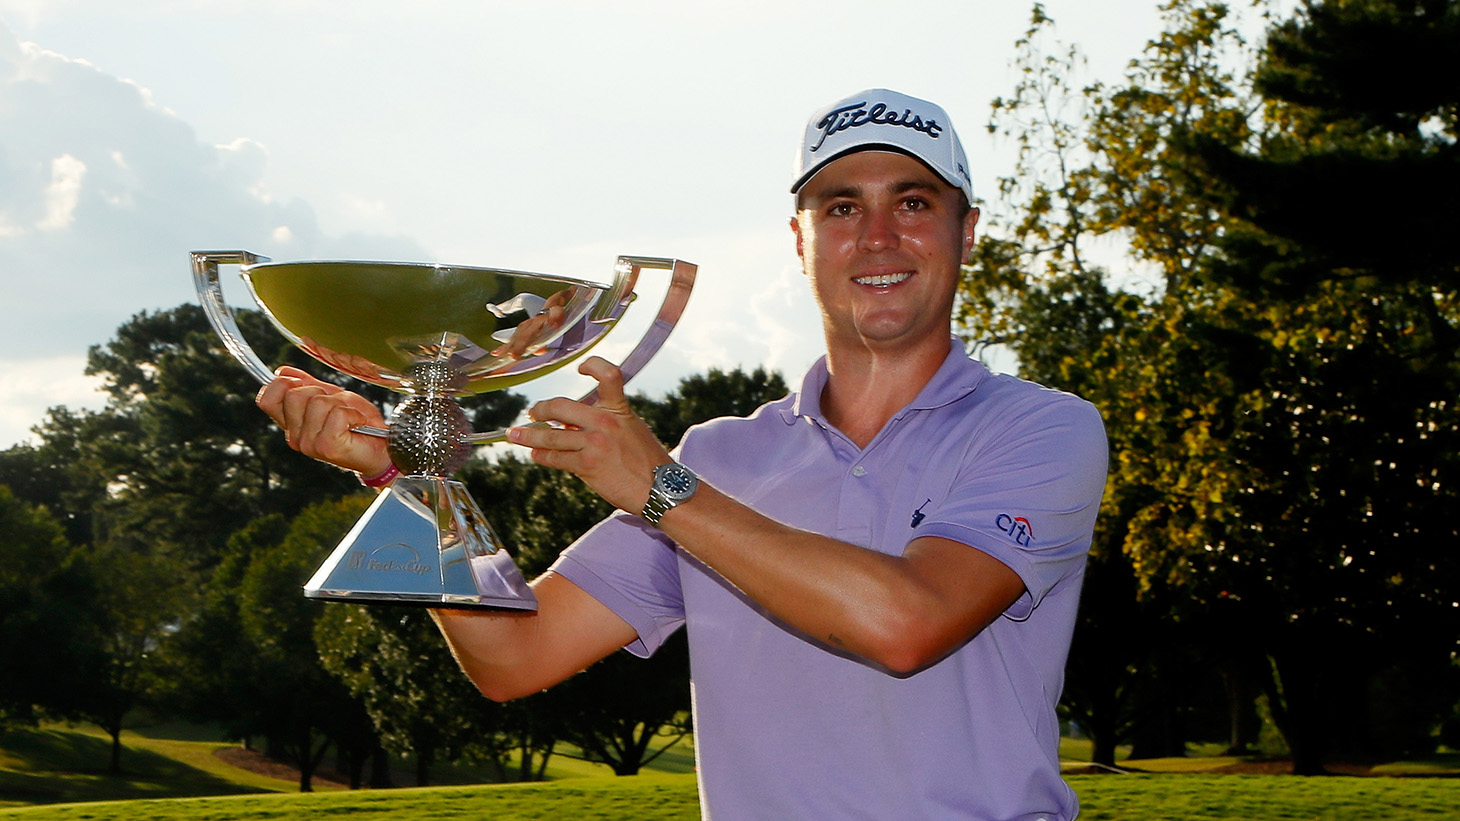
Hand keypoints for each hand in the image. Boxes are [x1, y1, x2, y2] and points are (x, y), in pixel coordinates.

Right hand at [256, 366, 391, 475]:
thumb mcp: (331, 398)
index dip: (281, 384)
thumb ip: (308, 385)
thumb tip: (283, 371)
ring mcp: (309, 443)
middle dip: (321, 392)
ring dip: (340, 404)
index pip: (266, 399)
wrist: (381, 448)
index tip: (302, 384)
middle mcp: (295, 436)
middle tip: (337, 407)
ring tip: (350, 417)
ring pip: (317, 402)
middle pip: (294, 395)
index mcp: (291, 424)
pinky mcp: (326, 446)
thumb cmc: (359, 424)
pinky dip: (352, 413)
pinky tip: (357, 423)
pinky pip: (337, 413)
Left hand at [507, 356, 668, 513]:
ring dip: (528, 436)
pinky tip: (536, 453)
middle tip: (532, 414)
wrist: (660, 489)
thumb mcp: (632, 429)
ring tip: (514, 435)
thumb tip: (570, 422)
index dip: (593, 366)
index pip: (609, 375)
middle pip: (561, 407)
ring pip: (552, 436)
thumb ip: (605, 420)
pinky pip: (556, 457)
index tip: (580, 368)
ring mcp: (594, 444)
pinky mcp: (587, 465)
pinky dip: (542, 455)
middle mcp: (605, 422)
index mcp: (620, 409)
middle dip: (541, 410)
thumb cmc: (647, 460)